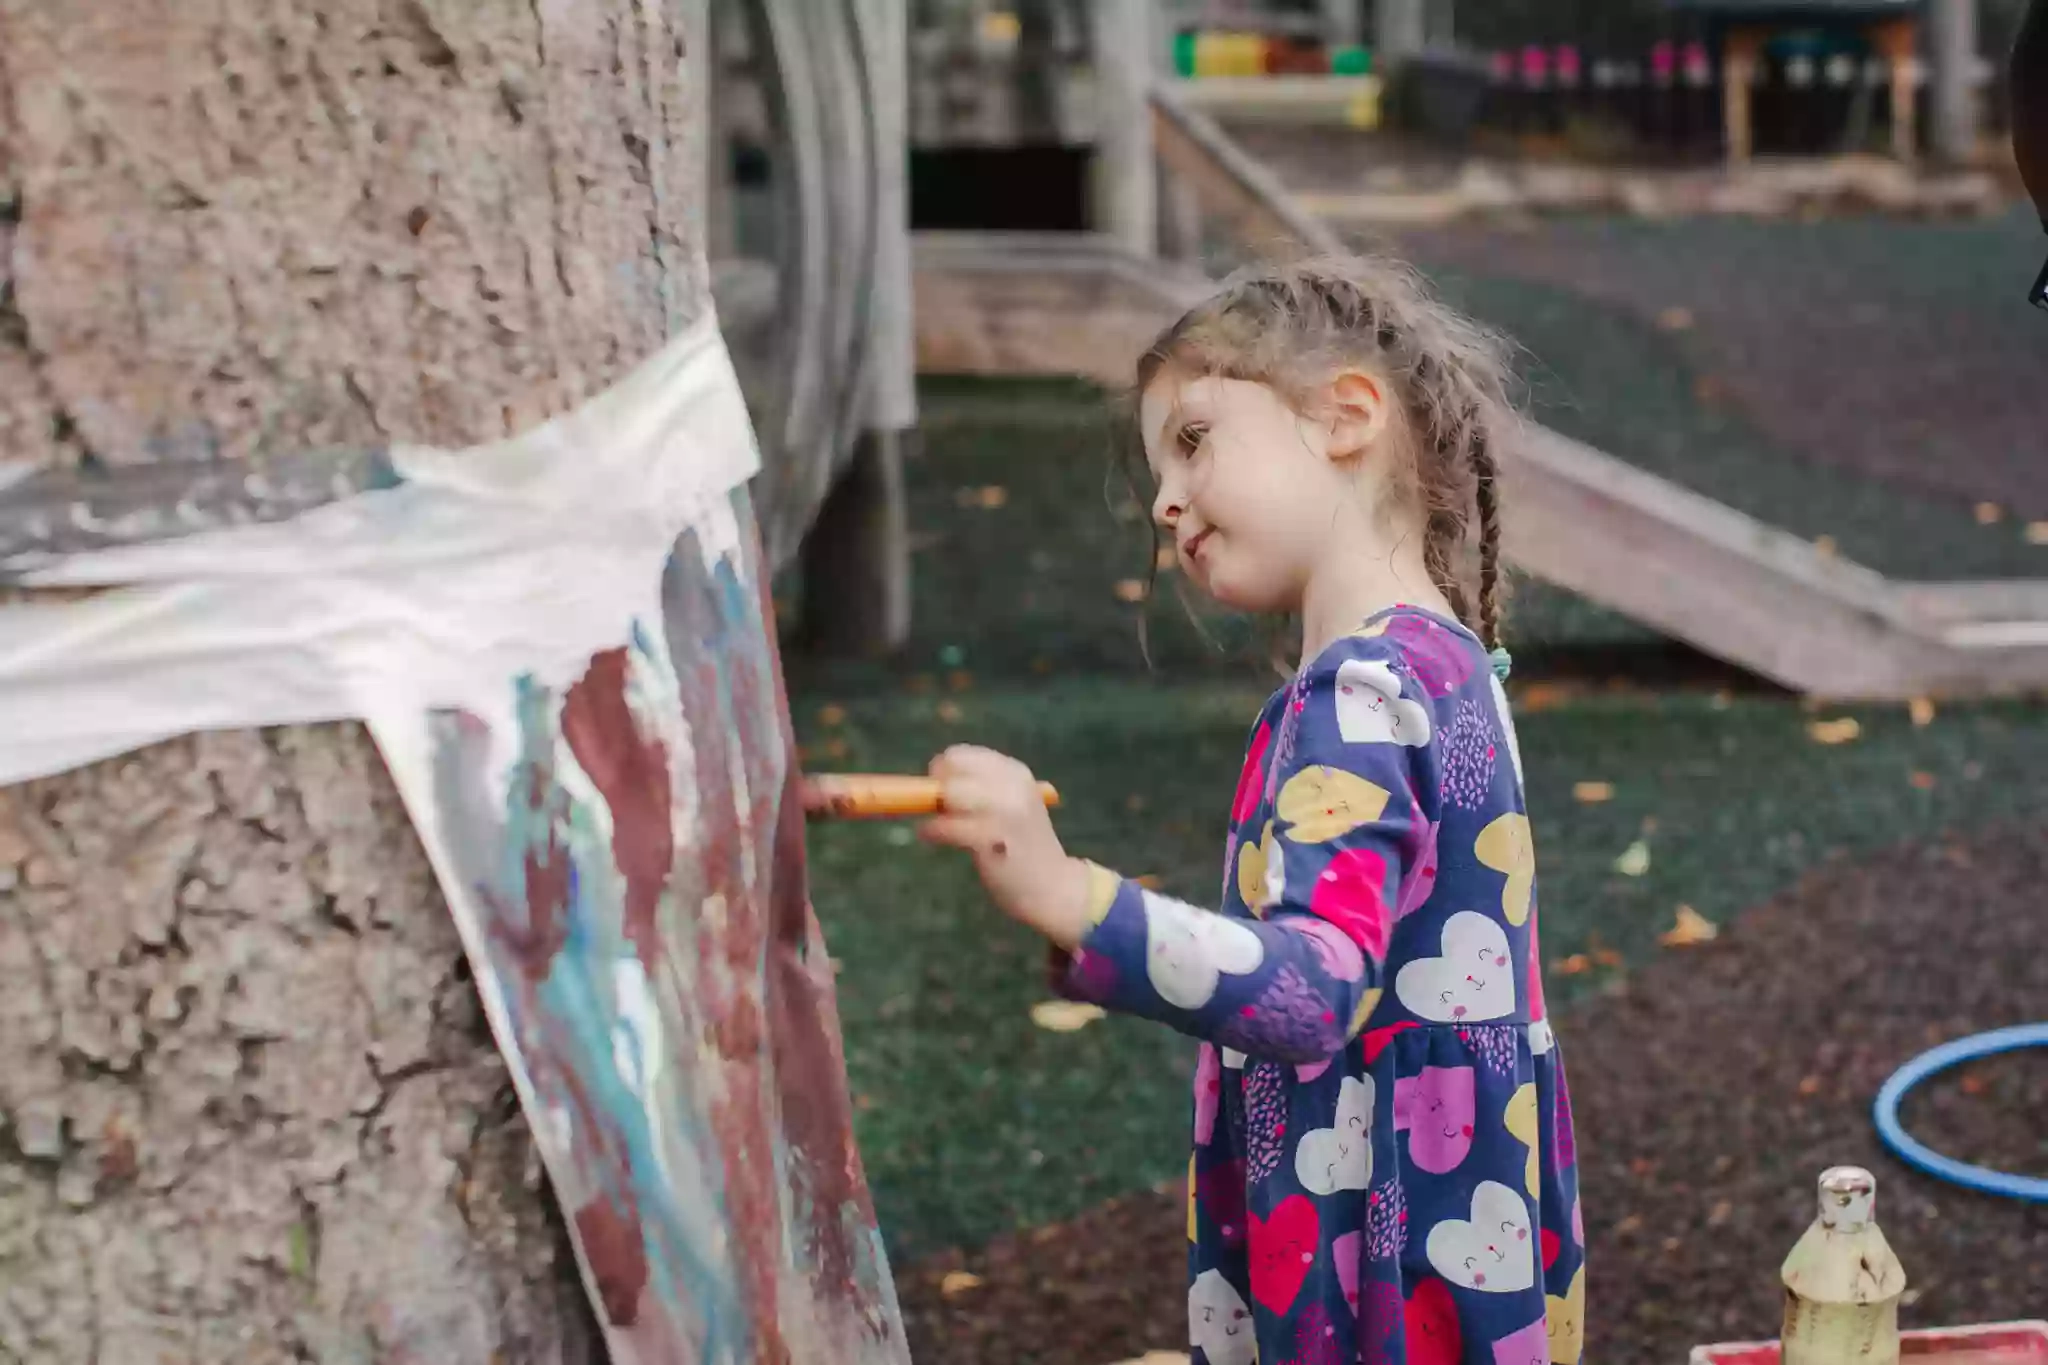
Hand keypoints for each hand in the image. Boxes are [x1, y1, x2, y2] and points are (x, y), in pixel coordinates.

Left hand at [919, 745, 1092, 948]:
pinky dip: (932, 831)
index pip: (962, 755)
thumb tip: (931, 783)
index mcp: (1016, 773)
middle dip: (936, 788)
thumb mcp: (1012, 805)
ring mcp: (1004, 811)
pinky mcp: (990, 839)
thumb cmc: (1023, 846)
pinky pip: (945, 826)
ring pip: (948, 794)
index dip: (944, 770)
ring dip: (933, 810)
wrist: (1053, 887)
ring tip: (934, 827)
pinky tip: (932, 838)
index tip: (941, 790)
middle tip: (938, 810)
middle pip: (952, 769)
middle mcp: (1013, 786)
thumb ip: (980, 788)